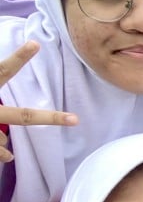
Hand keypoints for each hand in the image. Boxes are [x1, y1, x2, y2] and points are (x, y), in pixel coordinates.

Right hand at [0, 41, 78, 161]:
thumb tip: (9, 77)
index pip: (2, 71)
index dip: (19, 58)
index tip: (36, 44)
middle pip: (22, 117)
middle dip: (49, 118)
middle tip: (75, 120)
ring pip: (3, 141)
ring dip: (3, 143)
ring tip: (8, 151)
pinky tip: (7, 157)